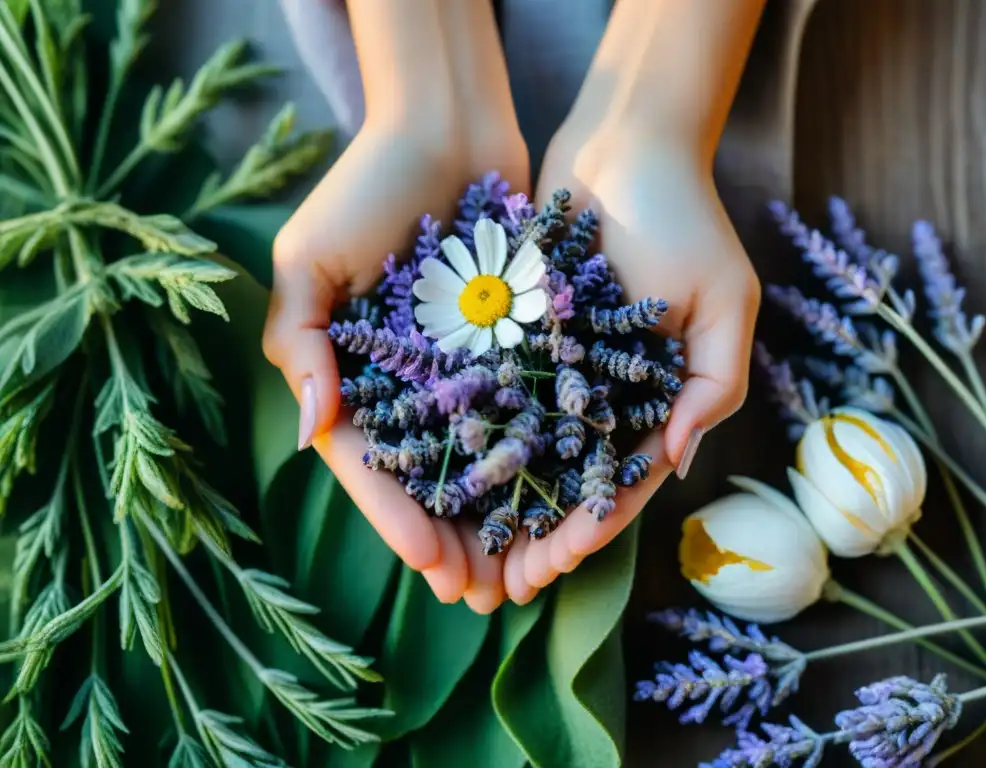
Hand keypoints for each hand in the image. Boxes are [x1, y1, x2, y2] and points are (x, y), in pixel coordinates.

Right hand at [263, 117, 529, 612]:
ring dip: (496, 519)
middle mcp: (405, 382)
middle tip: (482, 593)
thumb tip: (316, 427)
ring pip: (478, 460)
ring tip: (521, 571)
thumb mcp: (310, 255)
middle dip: (451, 538)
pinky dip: (537, 459)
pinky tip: (561, 499)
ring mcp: (458, 367)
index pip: (372, 465)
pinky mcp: (507, 347)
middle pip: (427, 478)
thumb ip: (301, 339)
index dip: (397, 517)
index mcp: (351, 375)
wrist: (445, 126)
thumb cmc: (365, 185)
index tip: (430, 563)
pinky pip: (522, 412)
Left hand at [503, 121, 759, 603]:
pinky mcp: (516, 333)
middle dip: (534, 534)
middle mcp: (601, 392)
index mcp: (655, 398)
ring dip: (496, 503)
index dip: (589, 529)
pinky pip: (491, 393)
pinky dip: (470, 436)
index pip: (621, 482)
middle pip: (563, 481)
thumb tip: (678, 458)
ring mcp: (557, 366)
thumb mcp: (724, 302)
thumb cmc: (685, 219)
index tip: (553, 568)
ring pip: (522, 451)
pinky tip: (436, 473)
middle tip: (497, 584)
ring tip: (463, 548)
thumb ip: (713, 383)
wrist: (625, 145)